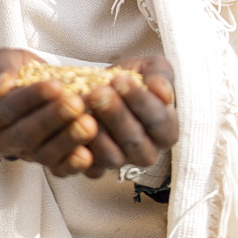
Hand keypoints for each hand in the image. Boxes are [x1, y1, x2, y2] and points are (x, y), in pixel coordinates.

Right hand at [0, 48, 100, 176]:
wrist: (26, 83)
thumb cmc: (16, 70)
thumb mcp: (6, 61)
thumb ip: (2, 71)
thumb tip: (1, 86)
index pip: (8, 109)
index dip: (32, 98)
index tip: (56, 85)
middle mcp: (1, 140)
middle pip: (26, 135)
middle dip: (52, 119)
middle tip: (76, 104)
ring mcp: (24, 154)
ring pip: (43, 154)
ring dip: (67, 140)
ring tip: (89, 124)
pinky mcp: (45, 162)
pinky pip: (57, 169)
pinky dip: (72, 164)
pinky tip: (88, 155)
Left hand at [82, 56, 177, 178]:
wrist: (108, 88)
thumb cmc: (136, 79)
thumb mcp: (153, 69)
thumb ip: (161, 77)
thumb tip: (162, 91)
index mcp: (166, 131)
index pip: (157, 119)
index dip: (139, 100)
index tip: (121, 79)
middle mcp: (147, 153)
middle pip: (133, 140)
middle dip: (114, 115)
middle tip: (98, 93)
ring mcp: (122, 162)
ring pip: (111, 156)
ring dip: (96, 131)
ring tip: (83, 105)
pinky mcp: (96, 169)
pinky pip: (89, 167)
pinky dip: (78, 149)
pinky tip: (71, 124)